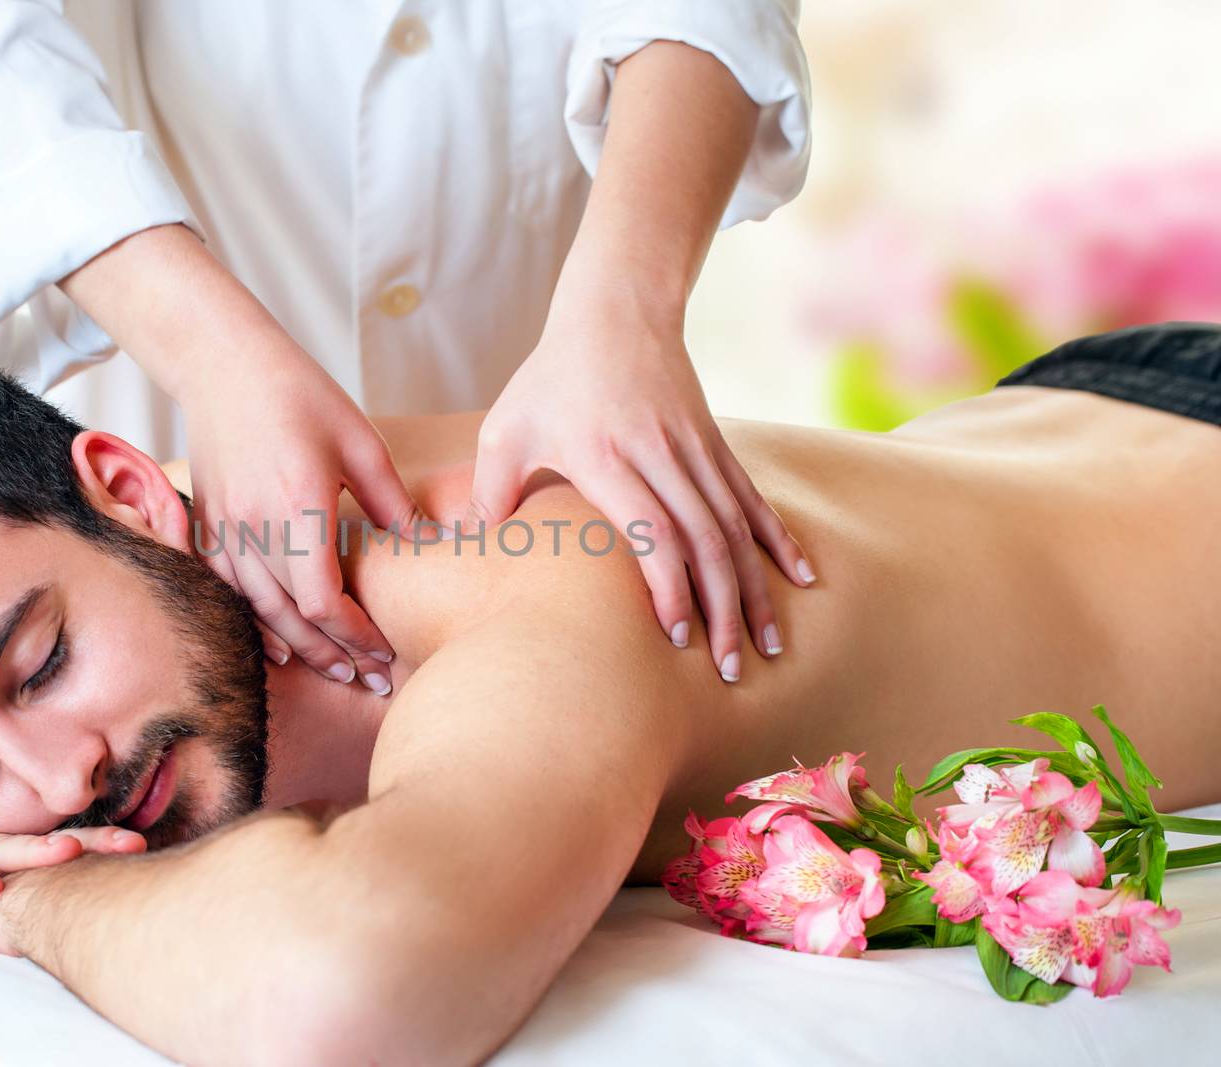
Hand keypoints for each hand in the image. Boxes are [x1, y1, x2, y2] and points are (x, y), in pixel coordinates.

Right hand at [182, 332, 431, 694]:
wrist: (224, 365)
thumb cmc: (300, 395)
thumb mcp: (361, 441)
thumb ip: (392, 502)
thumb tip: (431, 546)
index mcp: (298, 507)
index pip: (322, 600)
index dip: (355, 635)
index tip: (384, 651)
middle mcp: (255, 527)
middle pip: (291, 617)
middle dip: (333, 653)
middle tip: (368, 679)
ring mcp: (225, 528)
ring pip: (258, 610)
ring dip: (297, 646)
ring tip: (333, 669)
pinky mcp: (208, 524)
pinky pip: (227, 590)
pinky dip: (254, 622)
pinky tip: (277, 643)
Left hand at [467, 288, 814, 680]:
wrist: (616, 310)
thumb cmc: (551, 375)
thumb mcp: (505, 427)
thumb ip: (489, 490)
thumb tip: (481, 548)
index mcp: (607, 457)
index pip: (651, 530)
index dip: (668, 586)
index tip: (675, 636)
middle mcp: (660, 456)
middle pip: (704, 540)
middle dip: (720, 609)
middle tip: (727, 668)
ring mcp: (695, 449)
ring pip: (735, 527)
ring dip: (754, 588)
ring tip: (768, 645)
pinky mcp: (715, 443)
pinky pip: (751, 499)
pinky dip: (777, 540)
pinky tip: (802, 577)